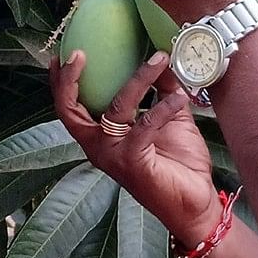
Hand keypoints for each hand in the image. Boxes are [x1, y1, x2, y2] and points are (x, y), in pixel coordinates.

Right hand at [51, 50, 221, 246]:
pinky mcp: (133, 162)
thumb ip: (163, 90)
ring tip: (160, 59)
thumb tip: (163, 59)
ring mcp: (113, 155)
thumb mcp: (169, 119)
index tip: (68, 53)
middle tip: (78, 54)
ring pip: (116, 107)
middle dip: (68, 80)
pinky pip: (145, 124)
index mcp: (100, 136)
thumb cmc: (178, 164)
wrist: (194, 204)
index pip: (70, 107)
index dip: (63, 81)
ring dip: (139, 78)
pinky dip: (164, 106)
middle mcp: (99, 146)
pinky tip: (181, 96)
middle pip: (69, 110)